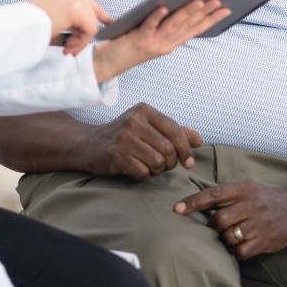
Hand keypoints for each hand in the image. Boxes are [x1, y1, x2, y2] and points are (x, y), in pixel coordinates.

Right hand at [29, 0, 111, 55]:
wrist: (22, 26)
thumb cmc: (34, 26)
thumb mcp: (57, 20)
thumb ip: (73, 22)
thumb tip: (86, 35)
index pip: (90, 2)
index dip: (101, 14)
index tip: (110, 23)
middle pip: (94, 13)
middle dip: (88, 33)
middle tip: (74, 48)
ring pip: (92, 24)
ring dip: (80, 41)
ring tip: (65, 48)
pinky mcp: (78, 9)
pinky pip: (90, 31)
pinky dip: (80, 43)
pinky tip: (67, 47)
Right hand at [82, 103, 203, 180]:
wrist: (88, 144)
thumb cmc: (123, 136)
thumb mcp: (147, 126)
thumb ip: (173, 131)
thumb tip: (198, 140)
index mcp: (144, 110)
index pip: (175, 130)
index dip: (186, 149)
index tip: (188, 162)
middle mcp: (134, 121)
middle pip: (168, 149)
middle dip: (171, 163)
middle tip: (164, 166)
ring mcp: (124, 139)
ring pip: (158, 162)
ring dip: (157, 170)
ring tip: (149, 167)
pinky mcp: (116, 156)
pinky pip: (143, 172)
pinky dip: (143, 175)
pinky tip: (136, 170)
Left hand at [92, 0, 228, 82]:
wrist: (108, 64)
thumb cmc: (131, 45)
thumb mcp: (154, 36)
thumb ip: (168, 25)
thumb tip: (185, 5)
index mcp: (172, 44)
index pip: (196, 30)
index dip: (212, 20)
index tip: (227, 9)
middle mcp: (166, 45)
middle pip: (188, 26)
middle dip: (205, 13)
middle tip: (219, 1)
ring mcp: (153, 43)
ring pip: (173, 26)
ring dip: (187, 13)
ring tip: (199, 1)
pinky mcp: (138, 40)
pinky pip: (149, 26)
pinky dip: (157, 17)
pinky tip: (164, 7)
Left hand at [173, 181, 286, 258]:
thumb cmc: (265, 198)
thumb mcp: (247, 188)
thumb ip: (226, 194)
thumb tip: (196, 202)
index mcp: (243, 189)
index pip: (213, 194)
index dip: (193, 202)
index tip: (177, 209)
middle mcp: (250, 205)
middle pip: (219, 220)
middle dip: (215, 226)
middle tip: (222, 225)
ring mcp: (258, 223)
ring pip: (228, 236)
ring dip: (226, 238)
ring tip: (236, 233)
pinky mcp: (265, 240)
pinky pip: (240, 251)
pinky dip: (236, 250)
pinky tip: (242, 244)